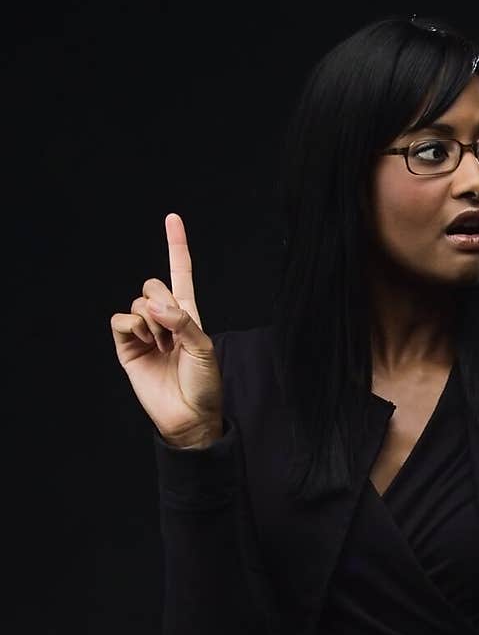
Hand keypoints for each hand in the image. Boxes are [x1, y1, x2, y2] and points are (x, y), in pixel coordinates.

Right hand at [110, 213, 222, 444]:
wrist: (188, 416)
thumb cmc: (203, 384)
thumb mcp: (203, 348)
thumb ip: (182, 321)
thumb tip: (154, 304)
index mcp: (187, 314)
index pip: (180, 273)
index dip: (176, 246)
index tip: (172, 218)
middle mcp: (164, 319)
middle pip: (152, 284)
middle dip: (161, 301)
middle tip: (172, 330)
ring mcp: (143, 333)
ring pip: (137, 303)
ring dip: (150, 321)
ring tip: (161, 347)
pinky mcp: (126, 348)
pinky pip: (120, 320)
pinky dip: (131, 326)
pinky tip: (145, 342)